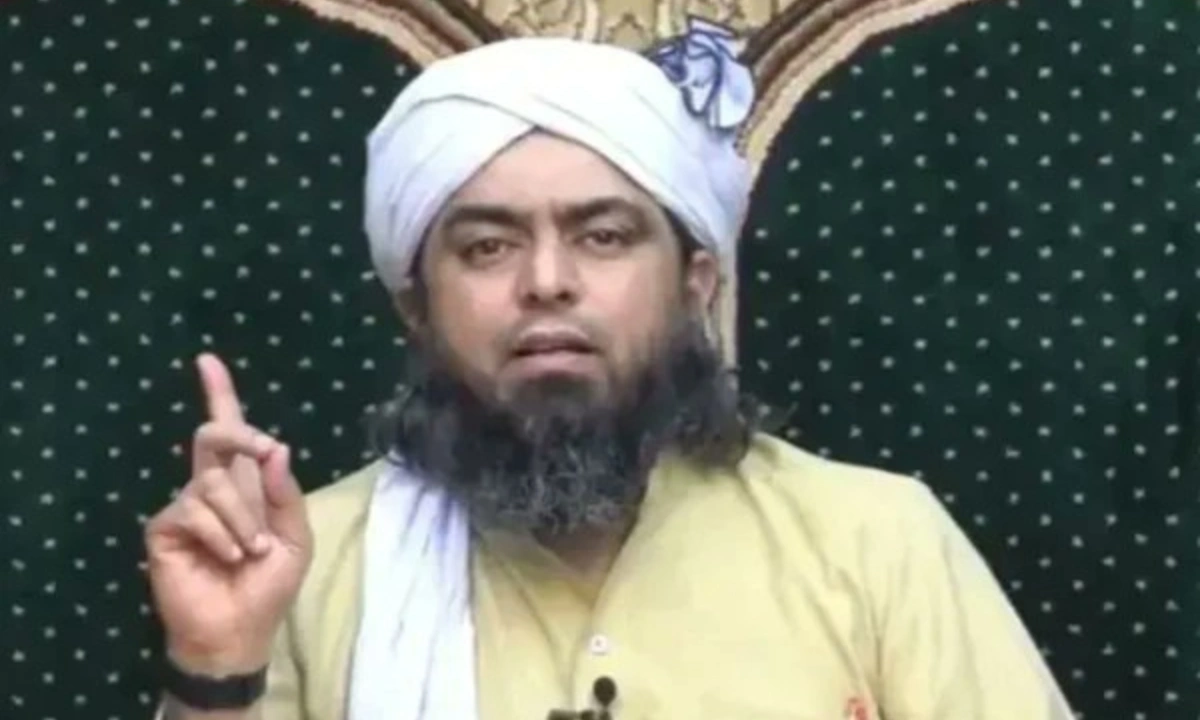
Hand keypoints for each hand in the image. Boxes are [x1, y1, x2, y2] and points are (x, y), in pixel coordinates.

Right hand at [145, 354, 313, 674]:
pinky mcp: (164, 526)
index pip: (231, 433)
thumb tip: (275, 447)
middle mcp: (212, 487)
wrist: (239, 630)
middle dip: (240, 434)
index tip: (207, 361)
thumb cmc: (269, 586)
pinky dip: (221, 535)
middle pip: (215, 436)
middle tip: (262, 451)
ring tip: (249, 551)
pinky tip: (227, 557)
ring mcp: (186, 505)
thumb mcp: (295, 537)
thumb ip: (285, 491)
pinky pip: (195, 509)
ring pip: (214, 481)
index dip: (219, 396)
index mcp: (246, 484)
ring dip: (242, 518)